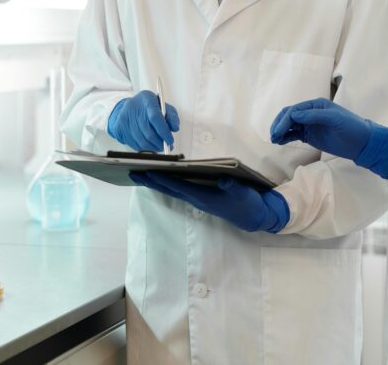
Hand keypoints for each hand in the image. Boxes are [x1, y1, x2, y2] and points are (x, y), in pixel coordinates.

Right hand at [107, 90, 179, 151]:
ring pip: (142, 141)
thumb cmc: (149, 106)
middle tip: (167, 146)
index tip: (170, 140)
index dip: (164, 131)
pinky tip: (150, 144)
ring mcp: (125, 119)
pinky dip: (145, 148)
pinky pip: (135, 144)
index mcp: (147, 100)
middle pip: (148, 132)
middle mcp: (134, 108)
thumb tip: (174, 128)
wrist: (130, 106)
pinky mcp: (120, 128)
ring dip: (154, 147)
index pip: (155, 117)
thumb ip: (171, 116)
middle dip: (160, 142)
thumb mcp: (163, 105)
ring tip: (160, 146)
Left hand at [130, 172, 288, 232]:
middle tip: (132, 172)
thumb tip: (223, 180)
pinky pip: (180, 189)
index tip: (147, 171)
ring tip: (141, 173)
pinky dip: (168, 182)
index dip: (162, 179)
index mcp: (204, 197)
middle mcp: (197, 199)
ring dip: (157, 182)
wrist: (255, 217)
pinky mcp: (201, 197)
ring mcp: (198, 199)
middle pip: (170, 189)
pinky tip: (162, 176)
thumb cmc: (248, 203)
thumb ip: (233, 187)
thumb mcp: (244, 194)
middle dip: (151, 181)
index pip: (178, 186)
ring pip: (173, 189)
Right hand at [269, 98, 372, 159]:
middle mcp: (310, 113)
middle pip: (289, 116)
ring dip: (280, 131)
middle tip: (273, 135)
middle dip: (279, 124)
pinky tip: (280, 141)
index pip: (295, 110)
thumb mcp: (334, 119)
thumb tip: (294, 115)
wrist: (362, 143)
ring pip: (289, 125)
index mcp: (315, 105)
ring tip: (274, 140)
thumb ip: (314, 116)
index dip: (285, 120)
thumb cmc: (351, 127)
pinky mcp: (309, 135)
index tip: (278, 131)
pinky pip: (294, 134)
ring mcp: (309, 125)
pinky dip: (285, 137)